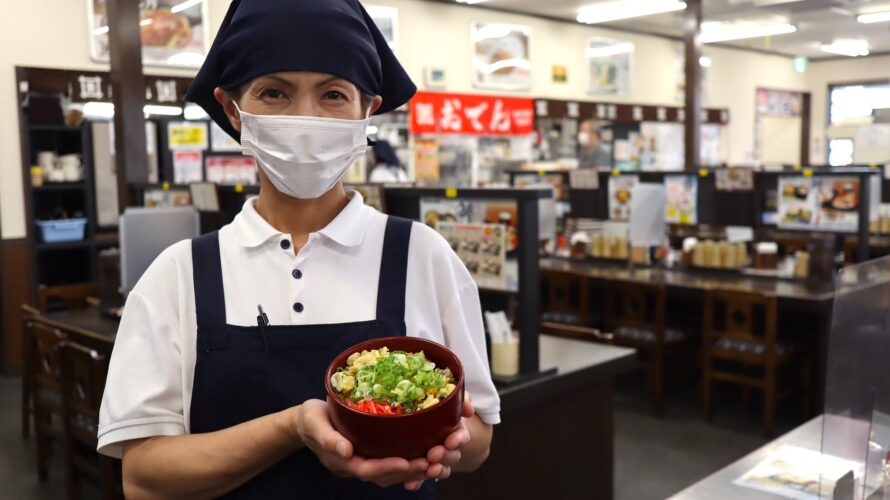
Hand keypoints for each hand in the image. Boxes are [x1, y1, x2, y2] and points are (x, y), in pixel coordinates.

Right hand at [294, 399, 429, 487]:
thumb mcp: (313, 423)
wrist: (307, 421)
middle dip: (406, 471)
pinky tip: (423, 454)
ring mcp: (362, 461)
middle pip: (383, 476)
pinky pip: (389, 464)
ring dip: (411, 470)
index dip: (387, 467)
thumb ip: (328, 438)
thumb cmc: (310, 419)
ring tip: (432, 461)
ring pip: (389, 473)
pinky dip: (407, 463)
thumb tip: (345, 451)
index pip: (367, 470)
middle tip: (430, 463)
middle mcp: (355, 465)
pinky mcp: (369, 454)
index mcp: (341, 461)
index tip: (406, 461)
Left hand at [403, 391, 475, 490]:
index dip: (458, 440)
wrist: (418, 414)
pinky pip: (420, 478)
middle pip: (452, 456)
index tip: (450, 441)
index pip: (462, 438)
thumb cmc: (435, 402)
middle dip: (445, 456)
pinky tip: (410, 484)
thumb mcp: (449, 395)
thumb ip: (462, 398)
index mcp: (455, 431)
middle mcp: (447, 448)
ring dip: (435, 472)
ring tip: (428, 470)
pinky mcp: (420, 468)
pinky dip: (417, 482)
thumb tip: (469, 410)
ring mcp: (434, 460)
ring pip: (440, 470)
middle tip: (433, 454)